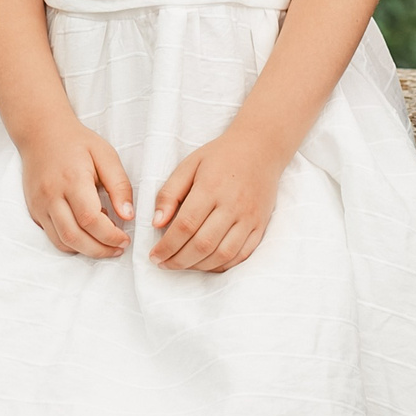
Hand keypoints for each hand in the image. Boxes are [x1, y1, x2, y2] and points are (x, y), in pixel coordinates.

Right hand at [17, 118, 133, 257]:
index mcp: (72, 180)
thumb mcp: (106, 155)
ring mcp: (39, 205)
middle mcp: (52, 196)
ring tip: (105, 244)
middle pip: (74, 237)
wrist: (41, 133)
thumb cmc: (77, 142)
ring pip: (61, 241)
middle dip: (99, 250)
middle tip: (118, 249)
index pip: (90, 219)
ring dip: (86, 250)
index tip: (125, 239)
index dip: (110, 235)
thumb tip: (128, 216)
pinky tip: (86, 233)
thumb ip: (119, 185)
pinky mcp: (34, 210)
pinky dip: (71, 242)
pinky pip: (52, 236)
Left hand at [151, 126, 285, 272]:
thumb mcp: (189, 165)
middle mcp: (232, 204)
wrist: (261, 148)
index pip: (185, 226)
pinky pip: (242, 254)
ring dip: (199, 267)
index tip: (154, 255)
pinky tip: (206, 263)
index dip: (167, 246)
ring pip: (223, 254)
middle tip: (164, 264)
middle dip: (178, 261)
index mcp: (211, 187)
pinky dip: (222, 265)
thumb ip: (170, 193)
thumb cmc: (220, 156)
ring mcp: (249, 217)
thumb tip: (156, 223)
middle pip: (203, 244)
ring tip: (182, 264)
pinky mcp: (260, 225)